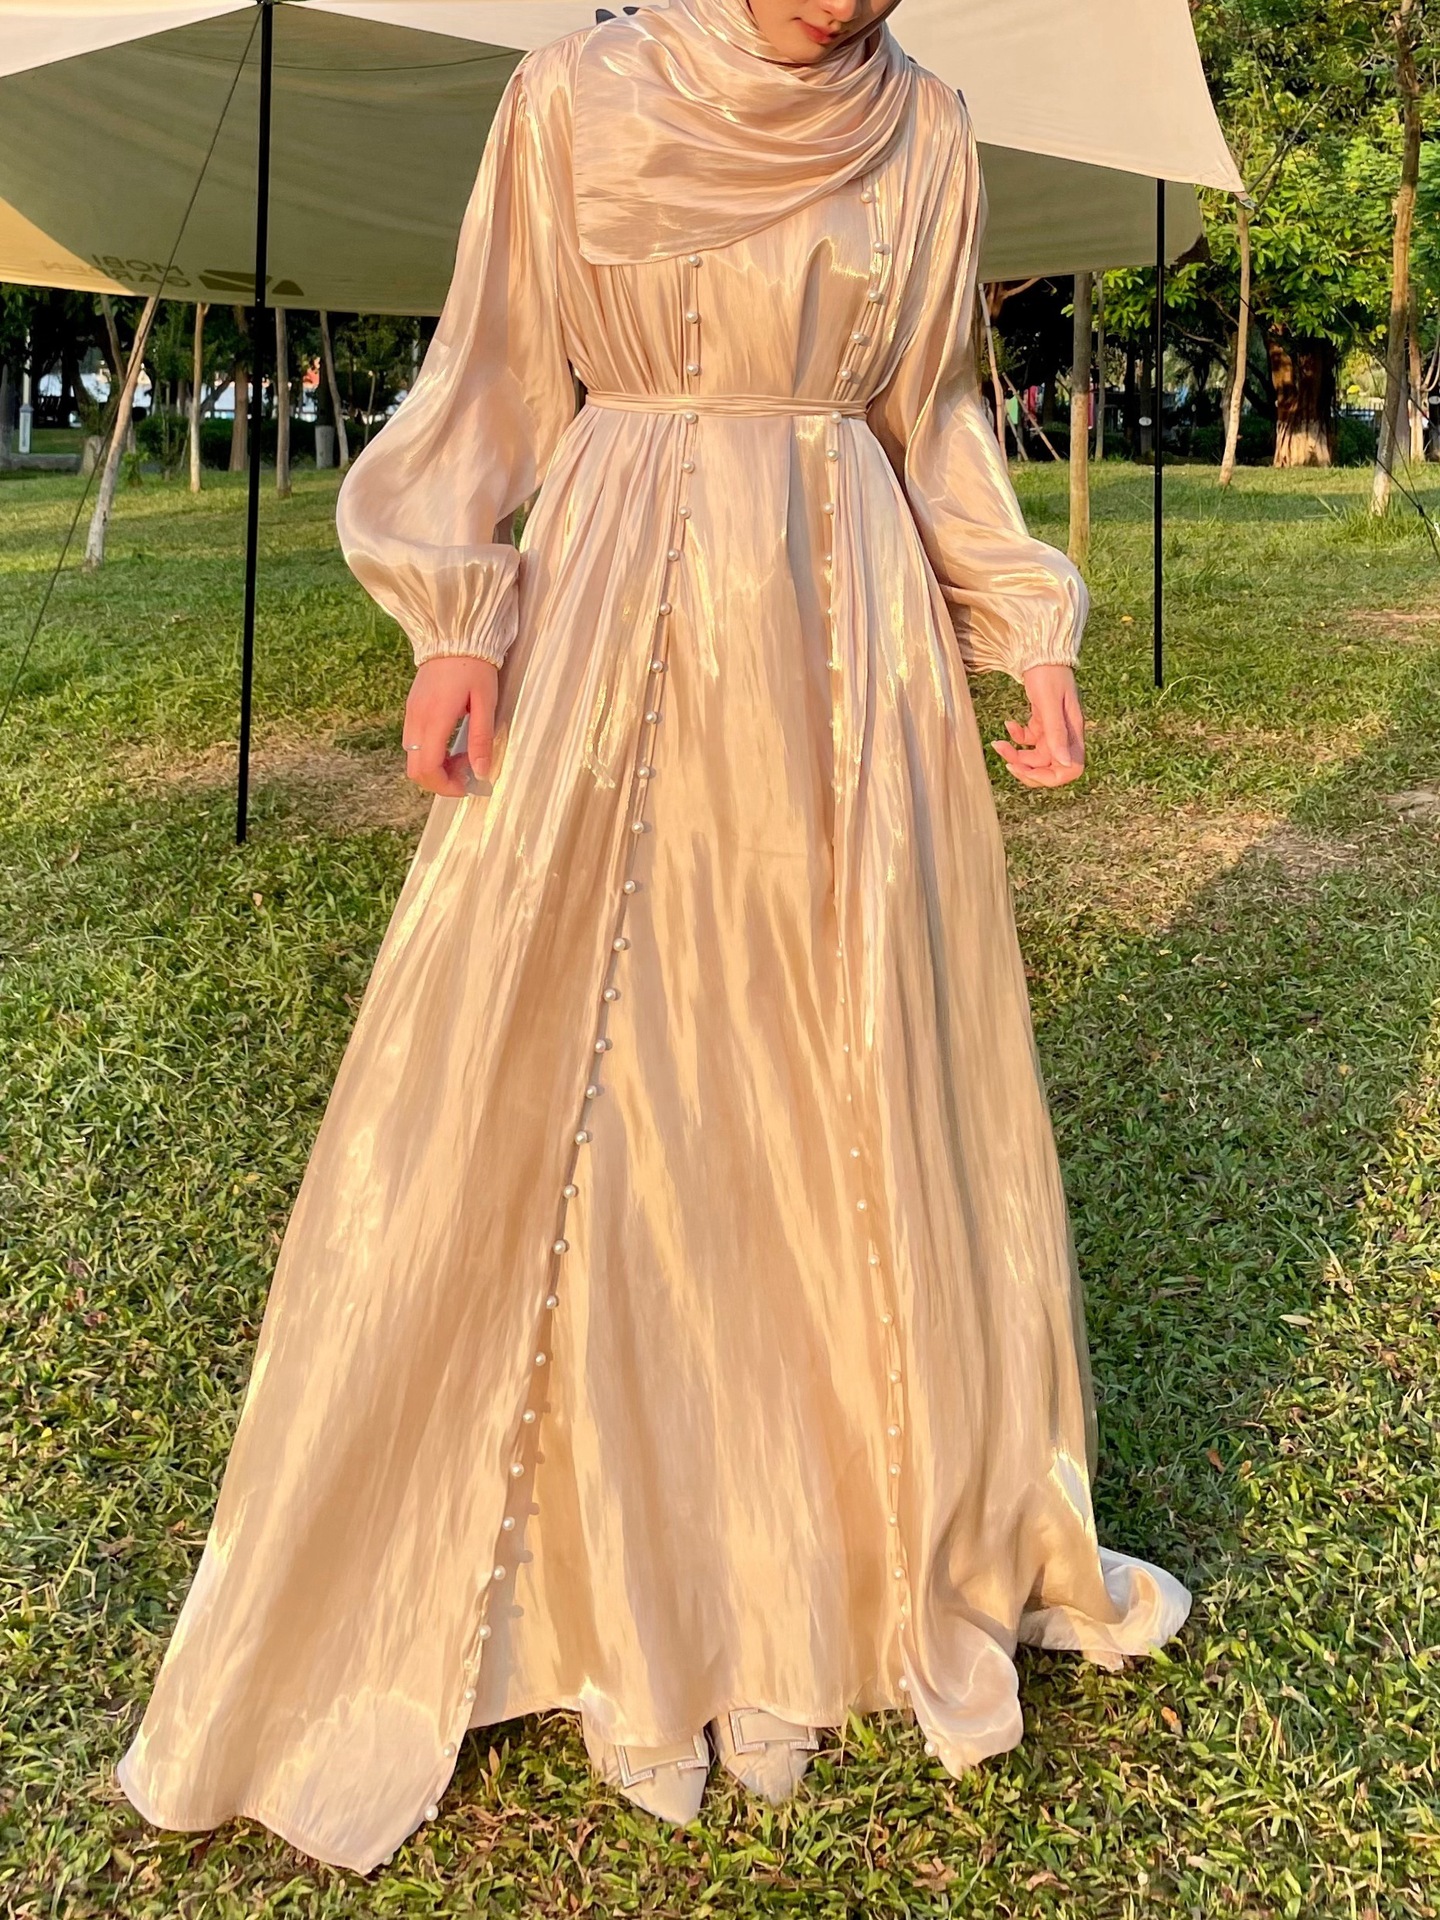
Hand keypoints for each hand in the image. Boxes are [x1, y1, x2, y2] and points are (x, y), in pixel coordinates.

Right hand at [402, 656, 498, 796]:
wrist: (454, 635)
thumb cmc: (475, 666)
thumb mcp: (486, 703)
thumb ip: (481, 739)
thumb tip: (481, 773)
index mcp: (434, 719)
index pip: (428, 768)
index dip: (445, 786)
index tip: (466, 786)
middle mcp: (416, 719)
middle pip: (415, 769)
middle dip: (440, 780)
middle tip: (466, 772)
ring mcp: (411, 713)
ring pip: (412, 757)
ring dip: (435, 766)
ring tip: (462, 756)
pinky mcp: (411, 708)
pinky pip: (413, 742)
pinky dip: (429, 752)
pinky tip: (451, 742)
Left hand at [989, 663, 1085, 788]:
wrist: (1041, 651)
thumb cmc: (1049, 672)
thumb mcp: (1050, 703)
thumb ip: (1056, 733)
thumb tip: (1065, 763)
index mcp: (1073, 732)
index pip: (1072, 769)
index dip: (1050, 777)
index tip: (1028, 769)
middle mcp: (1065, 734)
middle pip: (1050, 767)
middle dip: (1027, 769)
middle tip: (1008, 762)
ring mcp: (1053, 729)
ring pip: (1036, 755)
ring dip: (1016, 754)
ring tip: (998, 744)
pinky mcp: (1041, 721)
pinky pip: (1029, 740)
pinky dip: (1017, 738)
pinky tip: (1007, 725)